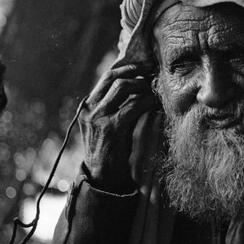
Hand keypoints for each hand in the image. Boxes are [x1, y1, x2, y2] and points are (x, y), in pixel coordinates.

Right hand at [79, 63, 158, 192]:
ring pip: (123, 87)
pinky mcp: (112, 127)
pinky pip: (134, 105)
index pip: (106, 77)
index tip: (142, 66)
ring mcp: (99, 117)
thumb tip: (136, 88)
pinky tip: (156, 102)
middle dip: (134, 70)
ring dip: (142, 85)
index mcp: (87, 106)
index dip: (126, 68)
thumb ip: (114, 107)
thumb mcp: (105, 125)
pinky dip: (147, 101)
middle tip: (151, 70)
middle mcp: (90, 108)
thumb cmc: (109, 150)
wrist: (102, 176)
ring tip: (154, 89)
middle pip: (112, 76)